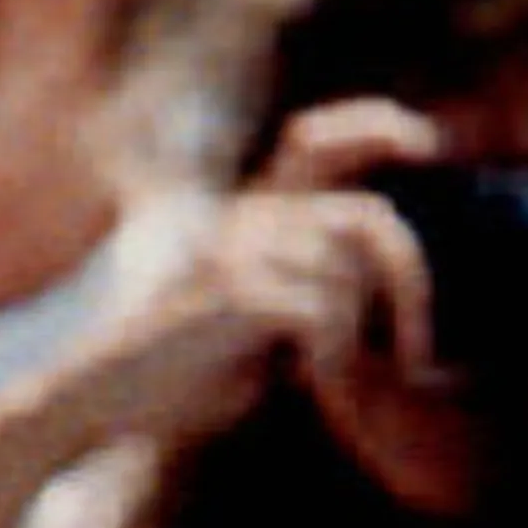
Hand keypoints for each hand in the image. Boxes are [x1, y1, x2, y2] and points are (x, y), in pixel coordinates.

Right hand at [25, 119, 438, 479]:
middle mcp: (245, 219)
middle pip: (368, 219)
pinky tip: (311, 382)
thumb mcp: (255, 319)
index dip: (375, 127)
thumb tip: (382, 286)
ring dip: (364, 338)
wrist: (100, 399)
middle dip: (411, 283)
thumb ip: (307, 287)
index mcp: (250, 215)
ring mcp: (236, 251)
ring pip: (349, 276)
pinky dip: (333, 356)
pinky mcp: (230, 292)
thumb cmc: (185, 372)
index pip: (315, 141)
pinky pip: (322, 313)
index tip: (427, 144)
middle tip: (419, 354)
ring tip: (343, 380)